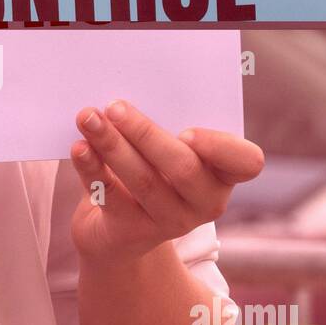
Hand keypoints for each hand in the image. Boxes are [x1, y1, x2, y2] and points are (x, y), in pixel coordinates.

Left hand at [69, 99, 263, 266]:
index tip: (187, 131)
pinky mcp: (133, 232)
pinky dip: (91, 167)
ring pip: (142, 180)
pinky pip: (110, 196)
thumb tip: (130, 92)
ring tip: (88, 118)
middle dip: (145, 133)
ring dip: (112, 145)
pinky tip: (79, 147)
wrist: (118, 229)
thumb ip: (165, 123)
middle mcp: (205, 202)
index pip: (246, 162)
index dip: (220, 147)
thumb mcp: (165, 149)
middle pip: (182, 167)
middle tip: (114, 106)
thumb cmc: (149, 169)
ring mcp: (171, 222)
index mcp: (224, 173)